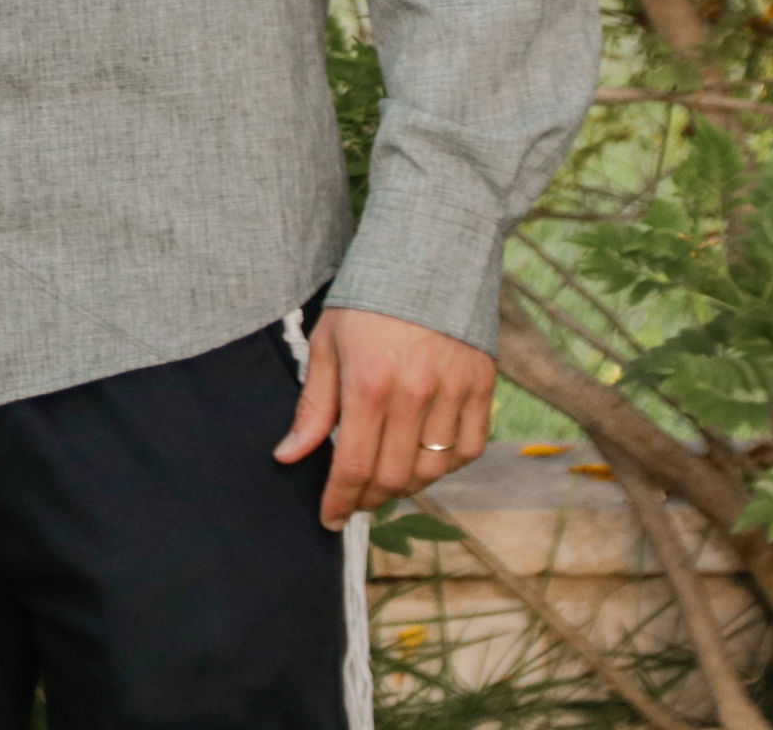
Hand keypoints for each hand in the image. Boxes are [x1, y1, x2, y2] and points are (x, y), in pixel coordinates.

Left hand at [275, 305, 496, 527]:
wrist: (428, 255)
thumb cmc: (367, 300)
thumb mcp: (326, 346)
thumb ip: (313, 407)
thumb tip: (289, 456)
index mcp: (368, 385)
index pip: (353, 466)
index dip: (339, 501)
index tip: (328, 518)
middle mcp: (415, 396)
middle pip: (394, 477)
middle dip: (368, 498)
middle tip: (352, 501)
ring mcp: (454, 393)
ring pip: (433, 470)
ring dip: (406, 486)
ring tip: (384, 480)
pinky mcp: (483, 387)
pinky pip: (469, 449)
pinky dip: (447, 466)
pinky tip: (425, 459)